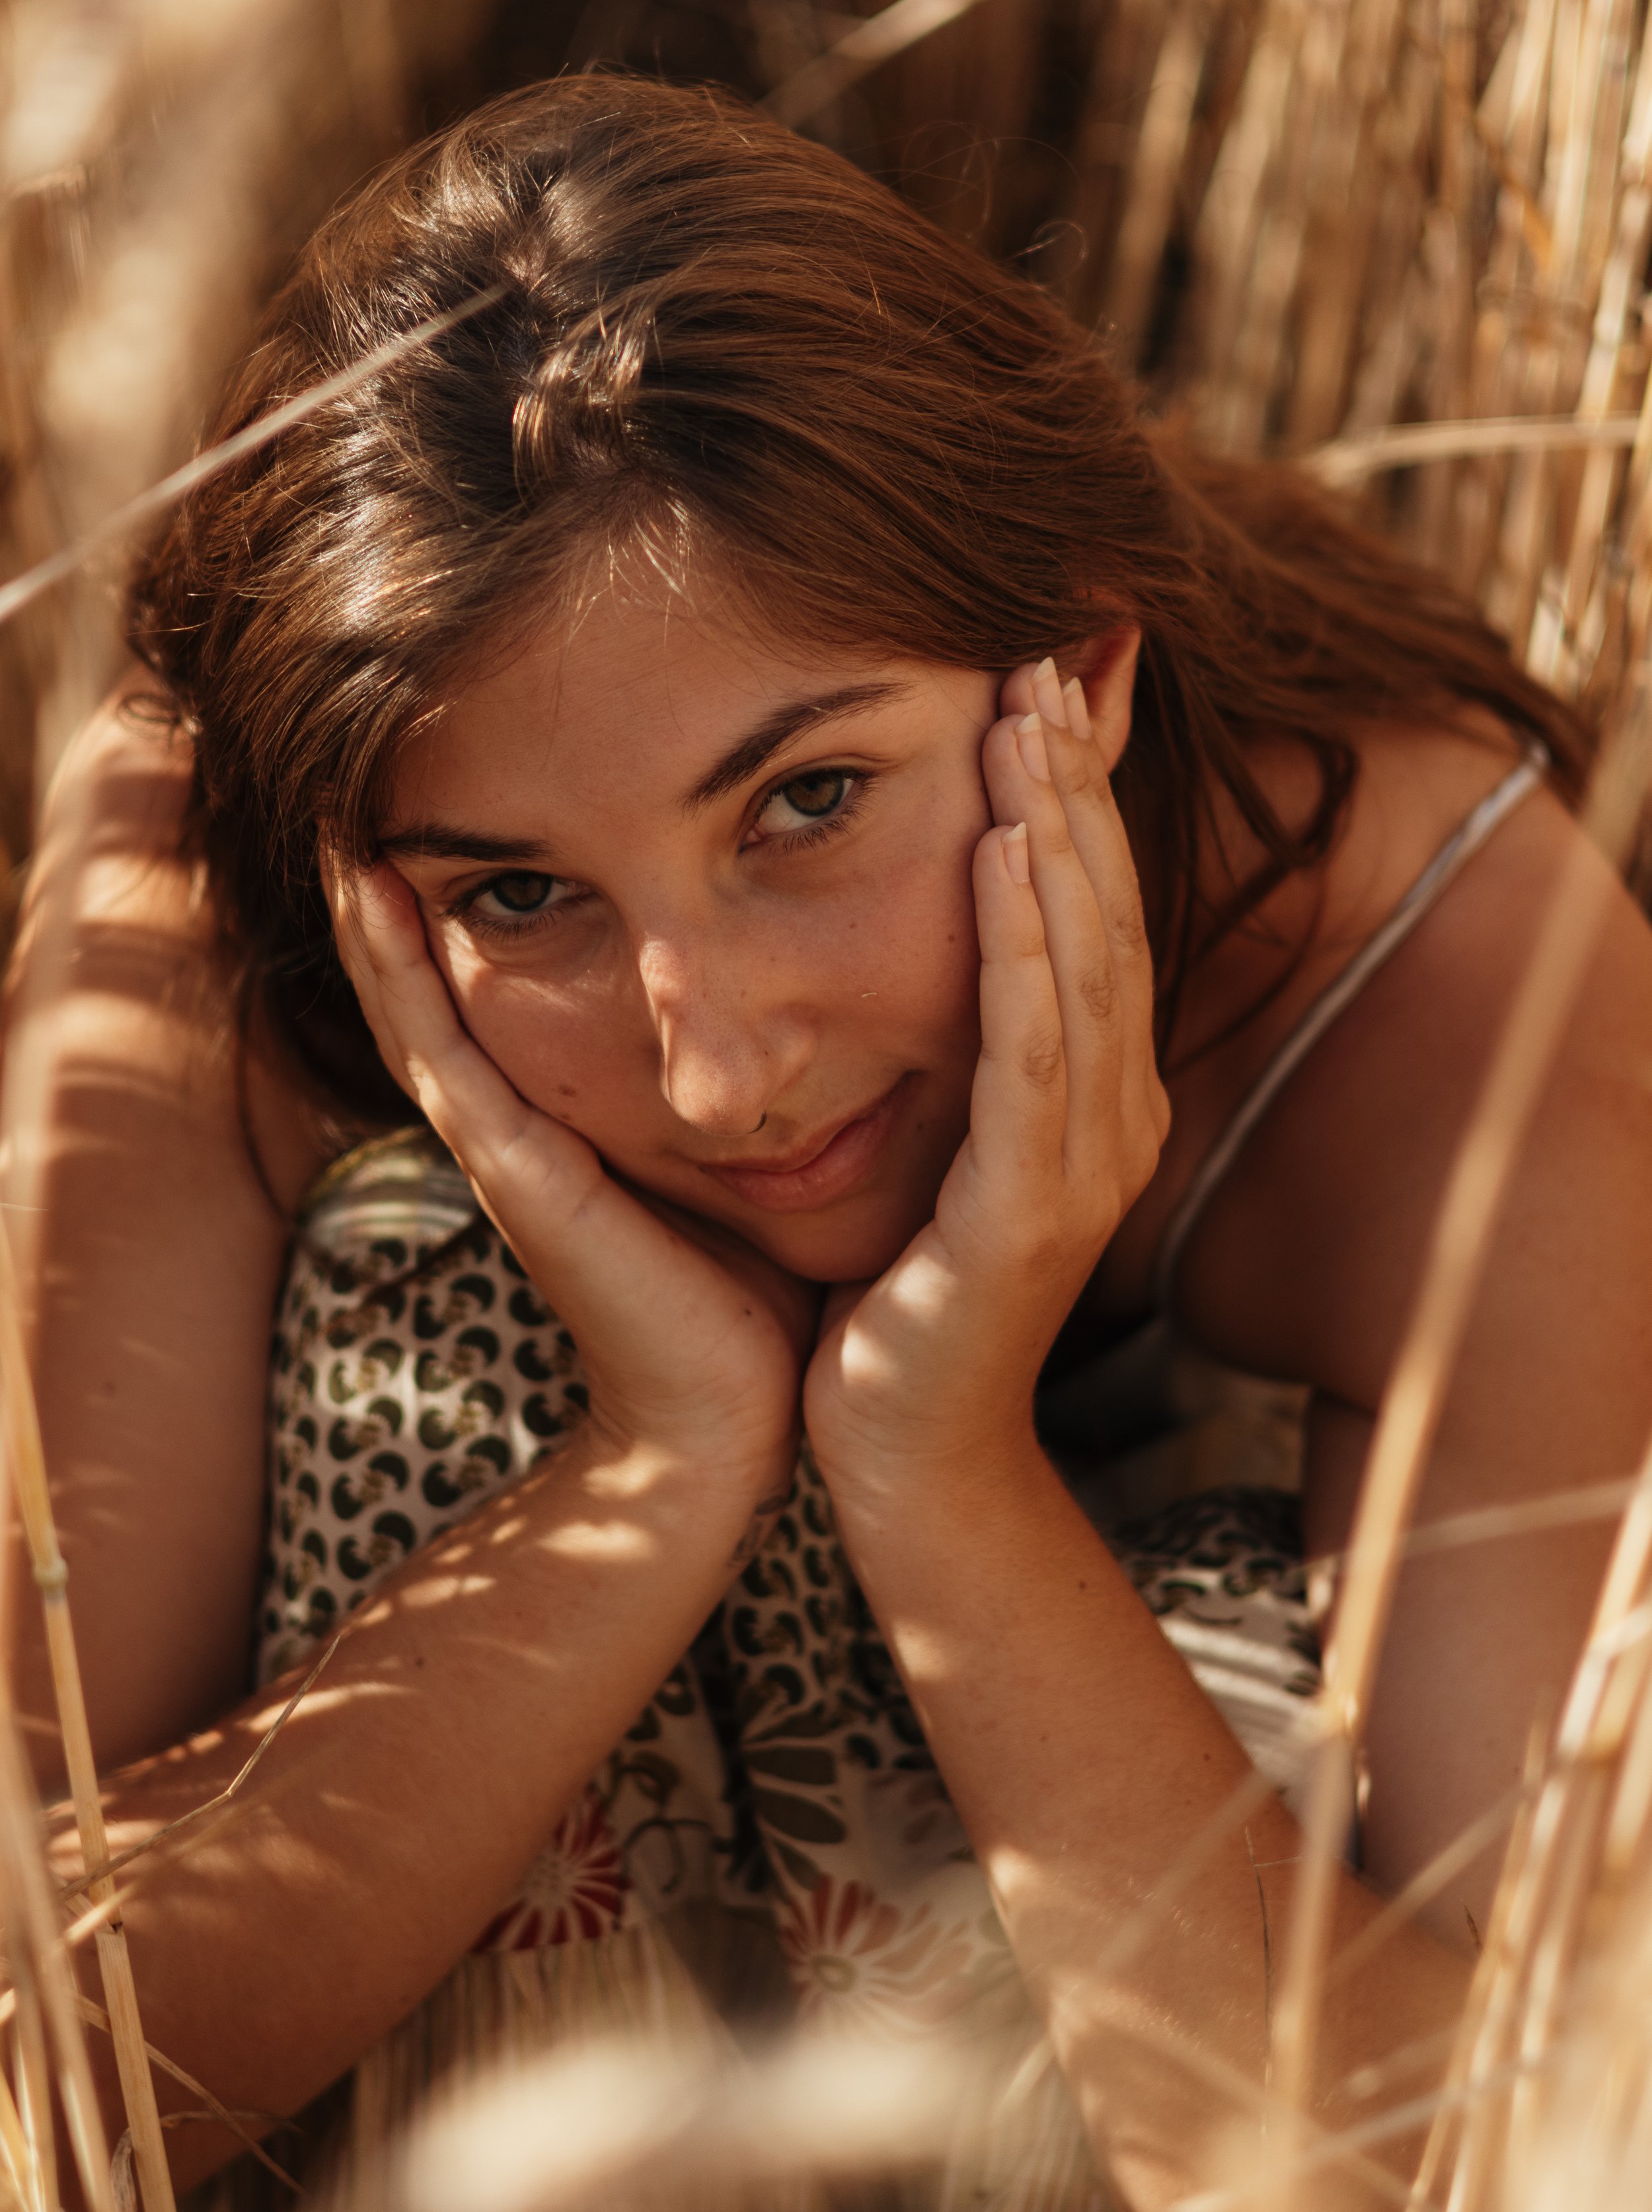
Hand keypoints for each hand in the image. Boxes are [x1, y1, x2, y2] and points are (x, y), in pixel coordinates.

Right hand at [328, 865, 811, 1509]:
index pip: (487, 994)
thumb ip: (725, 1094)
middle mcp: (510, 1129)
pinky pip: (442, 1053)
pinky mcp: (517, 1176)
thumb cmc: (746, 1298)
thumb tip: (774, 1016)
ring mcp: (501, 1151)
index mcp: (557, 1123)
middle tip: (359, 788)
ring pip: (413, 1006)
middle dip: (391, 895)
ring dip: (374, 914)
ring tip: (345, 816)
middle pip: (424, 990)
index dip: (454, 908)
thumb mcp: (730, 1165)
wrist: (729, 1423)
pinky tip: (380, 897)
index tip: (442, 805)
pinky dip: (401, 972)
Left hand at [802, 656, 1169, 1496]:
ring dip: (1055, 837)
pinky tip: (1004, 860)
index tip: (1039, 690)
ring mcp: (1083, 1169)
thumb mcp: (942, 1149)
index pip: (1092, 921)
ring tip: (1027, 724)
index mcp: (1095, 1101)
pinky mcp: (1029, 1214)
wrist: (901, 1457)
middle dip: (1076, 787)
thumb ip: (966, 1050)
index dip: (1075, 802)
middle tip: (1043, 659)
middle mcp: (1112, 1122)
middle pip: (1103, 920)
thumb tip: (944, 937)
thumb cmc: (903, 1300)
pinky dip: (1023, 954)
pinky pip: (1031, 1057)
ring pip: (1081, 969)